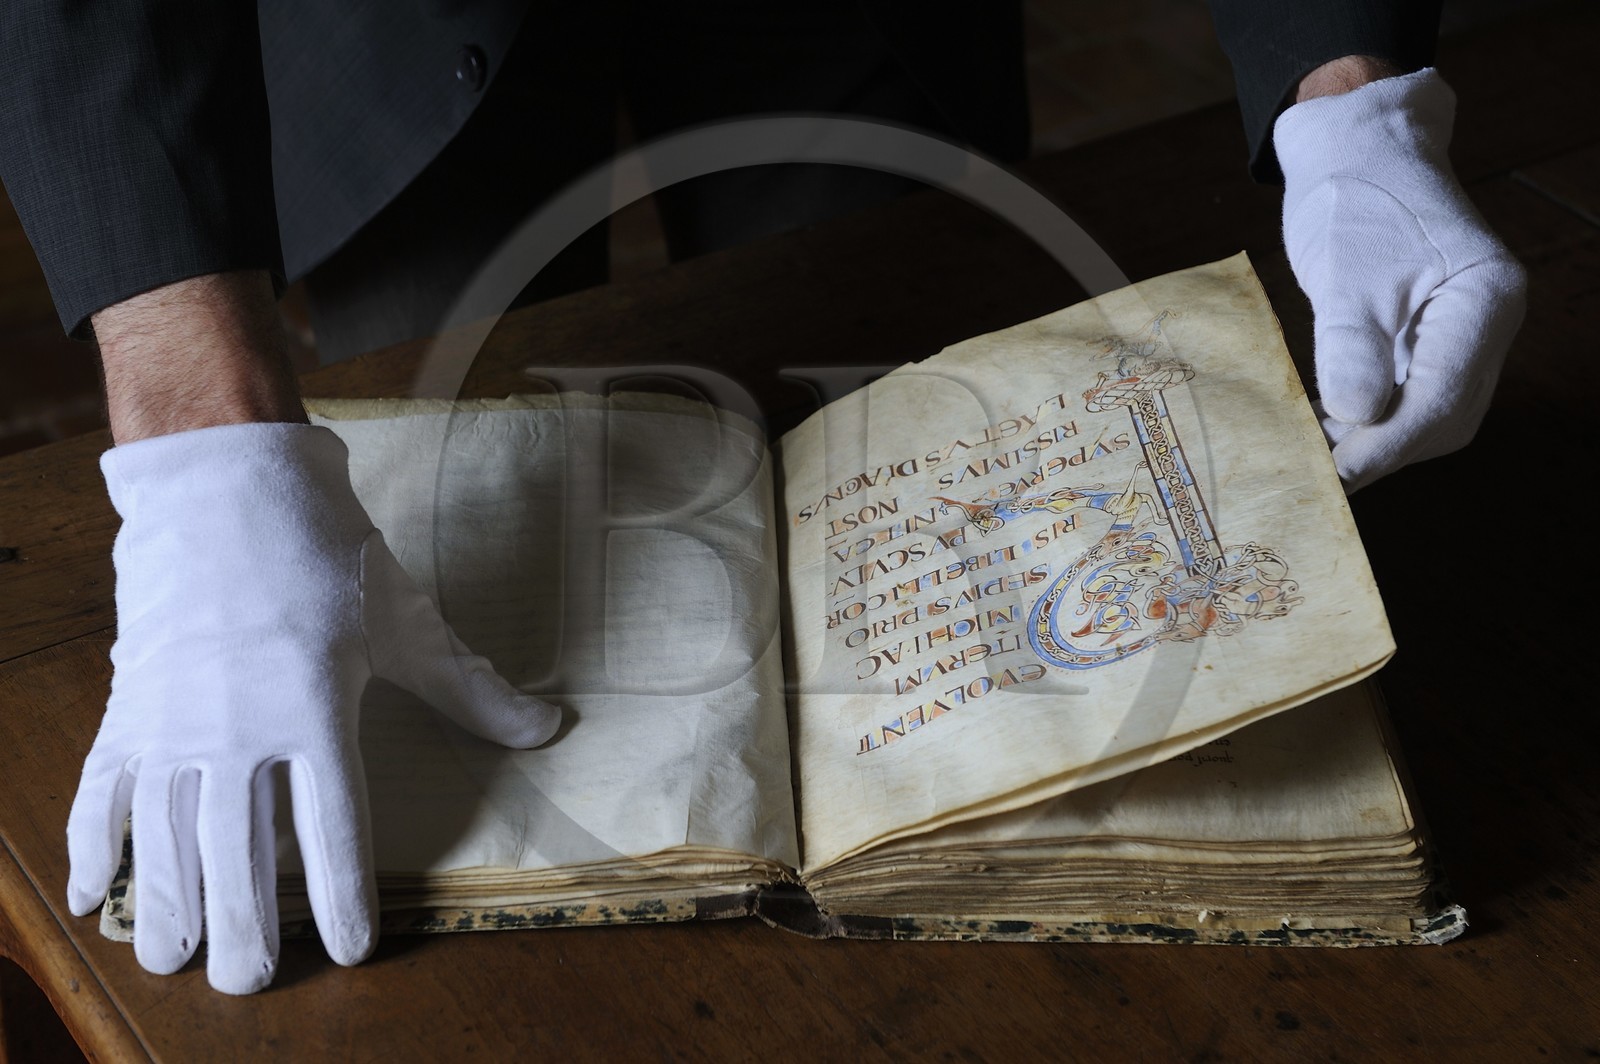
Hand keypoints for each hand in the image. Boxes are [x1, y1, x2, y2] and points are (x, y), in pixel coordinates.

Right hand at [66, 422, 559, 994]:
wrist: (227, 485)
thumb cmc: (326, 553)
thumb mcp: (408, 621)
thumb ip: (470, 688)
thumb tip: (548, 726)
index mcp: (314, 708)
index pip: (331, 828)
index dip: (339, 896)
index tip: (347, 949)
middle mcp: (238, 726)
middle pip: (237, 852)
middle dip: (244, 928)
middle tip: (248, 984)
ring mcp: (174, 718)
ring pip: (166, 835)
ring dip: (170, 903)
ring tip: (175, 962)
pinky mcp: (130, 705)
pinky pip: (102, 789)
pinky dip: (92, 843)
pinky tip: (96, 893)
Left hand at [1274, 67, 1526, 491]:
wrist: (1357, 150)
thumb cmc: (1356, 195)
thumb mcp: (1346, 273)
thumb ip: (1352, 346)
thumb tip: (1356, 417)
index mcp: (1485, 300)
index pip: (1442, 399)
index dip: (1387, 447)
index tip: (1334, 477)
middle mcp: (1484, 324)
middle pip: (1442, 418)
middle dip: (1382, 453)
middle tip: (1315, 477)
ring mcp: (1459, 334)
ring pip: (1425, 415)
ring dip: (1372, 442)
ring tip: (1311, 457)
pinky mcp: (1428, 340)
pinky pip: (1405, 397)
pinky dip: (1366, 420)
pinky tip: (1321, 430)